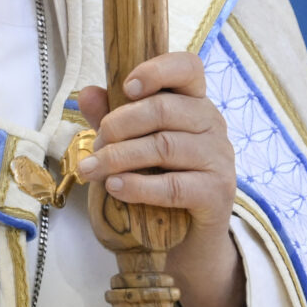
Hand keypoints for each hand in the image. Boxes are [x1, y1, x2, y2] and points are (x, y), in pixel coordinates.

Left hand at [75, 52, 242, 306]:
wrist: (188, 239)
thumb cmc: (158, 180)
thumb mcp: (132, 145)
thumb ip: (111, 118)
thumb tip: (87, 93)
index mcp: (193, 102)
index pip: (188, 67)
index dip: (157, 69)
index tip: (126, 86)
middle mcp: (212, 124)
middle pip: (164, 109)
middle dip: (118, 125)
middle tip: (94, 145)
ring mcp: (219, 159)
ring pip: (164, 146)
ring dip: (119, 157)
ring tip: (91, 170)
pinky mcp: (218, 193)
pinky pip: (174, 185)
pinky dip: (139, 186)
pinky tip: (115, 188)